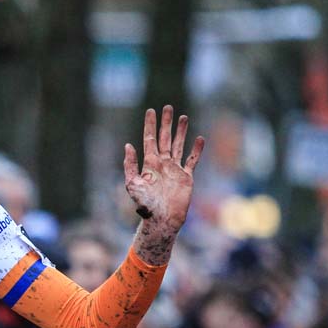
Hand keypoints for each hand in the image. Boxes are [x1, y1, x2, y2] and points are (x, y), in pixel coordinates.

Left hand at [125, 106, 203, 264]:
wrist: (162, 220)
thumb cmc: (146, 205)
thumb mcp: (133, 184)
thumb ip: (130, 165)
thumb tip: (128, 145)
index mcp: (149, 164)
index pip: (149, 139)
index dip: (150, 125)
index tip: (150, 111)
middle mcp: (162, 164)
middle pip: (165, 138)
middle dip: (165, 123)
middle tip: (167, 107)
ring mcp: (175, 170)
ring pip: (179, 146)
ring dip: (181, 132)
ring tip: (183, 117)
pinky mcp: (186, 178)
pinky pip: (192, 161)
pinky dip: (196, 150)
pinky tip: (199, 139)